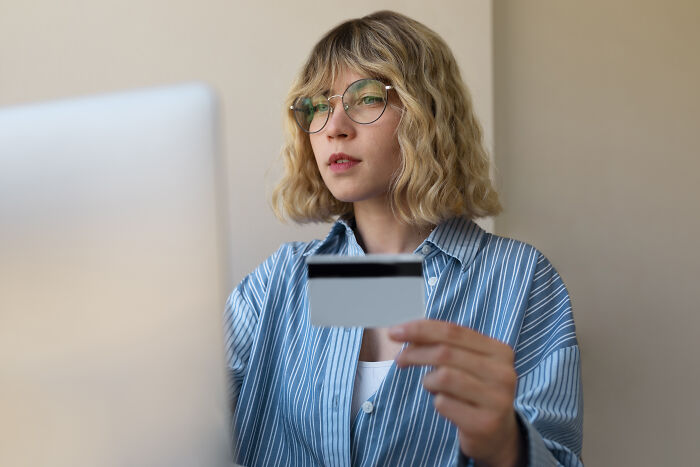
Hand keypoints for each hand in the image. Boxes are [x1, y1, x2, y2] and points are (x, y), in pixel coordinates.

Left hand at [388, 320, 523, 466]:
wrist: (498, 435)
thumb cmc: (475, 392)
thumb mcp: (467, 364)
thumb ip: (445, 345)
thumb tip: (405, 332)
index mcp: (499, 351)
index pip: (454, 332)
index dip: (421, 329)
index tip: (395, 331)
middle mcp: (503, 373)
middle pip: (445, 353)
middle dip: (415, 353)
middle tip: (400, 360)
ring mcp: (496, 399)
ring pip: (443, 377)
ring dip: (428, 381)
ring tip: (432, 387)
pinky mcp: (484, 423)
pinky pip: (443, 403)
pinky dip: (436, 402)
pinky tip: (446, 405)